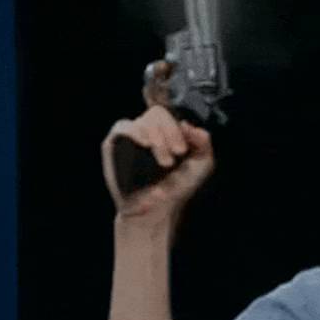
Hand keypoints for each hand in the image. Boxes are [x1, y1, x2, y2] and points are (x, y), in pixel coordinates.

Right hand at [100, 61, 214, 227]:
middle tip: (177, 154)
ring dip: (158, 138)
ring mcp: (133, 136)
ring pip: (145, 119)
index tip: (183, 147)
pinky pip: (122, 126)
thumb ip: (203, 141)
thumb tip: (187, 123)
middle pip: (159, 112)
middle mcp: (151, 130)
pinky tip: (145, 144)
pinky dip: (135, 131)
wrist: (157, 210)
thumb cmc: (178, 187)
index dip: (178, 123)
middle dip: (171, 132)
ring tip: (165, 162)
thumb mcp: (202, 164)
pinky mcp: (115, 144)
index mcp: (170, 130)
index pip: (172, 109)